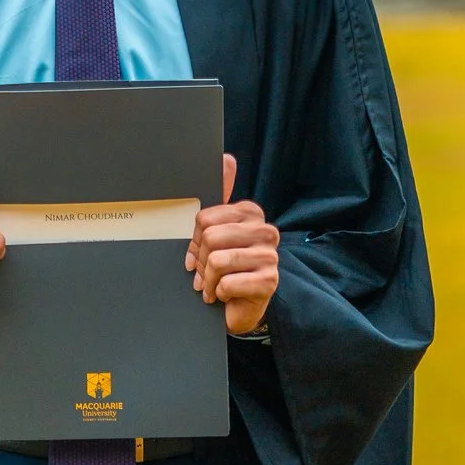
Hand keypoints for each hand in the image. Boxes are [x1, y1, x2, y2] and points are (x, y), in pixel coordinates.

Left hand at [187, 154, 278, 335]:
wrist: (239, 306)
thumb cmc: (225, 267)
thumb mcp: (217, 230)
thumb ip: (221, 193)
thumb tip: (227, 158)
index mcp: (250, 213)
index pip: (204, 219)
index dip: (194, 241)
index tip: (198, 252)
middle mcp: (266, 231)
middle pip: (210, 238)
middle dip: (200, 261)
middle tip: (204, 272)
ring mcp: (270, 256)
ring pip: (216, 261)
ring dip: (207, 280)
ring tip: (212, 285)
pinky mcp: (270, 281)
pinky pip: (227, 283)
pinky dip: (219, 293)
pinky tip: (225, 294)